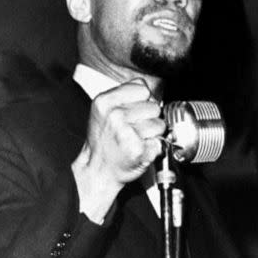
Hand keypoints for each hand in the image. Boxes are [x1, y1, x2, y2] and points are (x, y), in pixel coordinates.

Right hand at [71, 81, 164, 223]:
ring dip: (153, 134)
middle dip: (149, 117)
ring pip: (159, 124)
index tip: (134, 111)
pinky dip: (154, 147)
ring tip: (137, 139)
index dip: (143, 100)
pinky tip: (140, 149)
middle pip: (154, 106)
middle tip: (134, 129)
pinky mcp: (137, 149)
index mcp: (105, 101)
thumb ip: (126, 96)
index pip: (142, 87)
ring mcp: (126, 132)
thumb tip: (151, 92)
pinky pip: (160, 141)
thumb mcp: (105, 110)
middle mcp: (114, 115)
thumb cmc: (104, 141)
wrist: (98, 170)